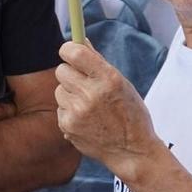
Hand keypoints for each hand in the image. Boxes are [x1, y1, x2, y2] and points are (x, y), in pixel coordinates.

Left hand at [54, 41, 157, 176]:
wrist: (132, 151)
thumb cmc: (130, 114)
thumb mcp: (121, 83)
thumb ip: (97, 62)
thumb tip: (80, 40)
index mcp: (108, 79)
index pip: (75, 53)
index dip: (68, 49)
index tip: (70, 52)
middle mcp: (91, 94)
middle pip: (61, 70)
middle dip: (70, 74)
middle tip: (83, 83)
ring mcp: (77, 112)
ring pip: (59, 90)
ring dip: (70, 94)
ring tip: (88, 106)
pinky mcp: (68, 126)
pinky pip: (60, 108)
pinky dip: (70, 112)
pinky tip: (86, 120)